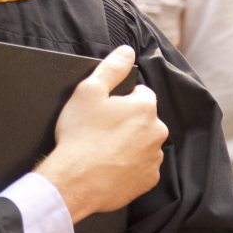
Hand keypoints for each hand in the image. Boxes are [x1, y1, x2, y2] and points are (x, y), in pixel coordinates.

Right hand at [35, 46, 167, 223]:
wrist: (74, 181)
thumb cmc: (80, 135)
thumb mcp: (89, 91)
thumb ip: (112, 67)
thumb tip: (127, 51)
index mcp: (145, 108)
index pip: (141, 93)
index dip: (121, 98)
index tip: (104, 109)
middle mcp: (157, 132)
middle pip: (144, 118)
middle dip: (127, 120)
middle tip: (101, 128)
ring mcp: (154, 159)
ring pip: (144, 142)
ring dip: (130, 143)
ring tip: (103, 148)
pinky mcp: (148, 181)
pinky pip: (142, 166)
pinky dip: (130, 165)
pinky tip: (109, 164)